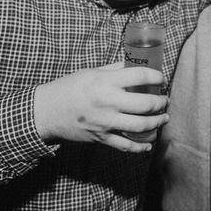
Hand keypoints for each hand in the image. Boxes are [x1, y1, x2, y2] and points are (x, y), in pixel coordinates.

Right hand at [32, 63, 168, 152]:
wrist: (45, 112)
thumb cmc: (68, 88)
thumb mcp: (91, 72)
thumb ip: (114, 70)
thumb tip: (135, 64)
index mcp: (105, 82)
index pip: (140, 76)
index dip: (157, 77)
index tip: (161, 79)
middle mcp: (108, 102)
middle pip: (146, 104)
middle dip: (161, 102)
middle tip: (164, 100)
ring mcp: (105, 122)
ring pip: (141, 126)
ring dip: (157, 123)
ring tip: (163, 118)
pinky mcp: (101, 138)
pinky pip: (126, 145)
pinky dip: (141, 147)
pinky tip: (148, 144)